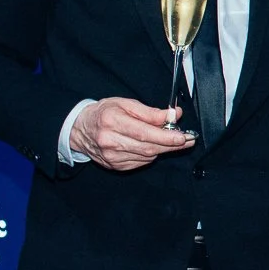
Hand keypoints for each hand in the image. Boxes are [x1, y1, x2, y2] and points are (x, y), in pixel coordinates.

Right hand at [70, 97, 193, 170]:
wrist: (80, 129)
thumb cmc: (104, 113)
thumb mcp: (125, 104)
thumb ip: (150, 112)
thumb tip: (173, 115)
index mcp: (112, 122)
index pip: (144, 133)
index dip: (166, 137)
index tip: (183, 137)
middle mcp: (110, 141)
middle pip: (148, 147)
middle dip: (171, 145)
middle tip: (188, 140)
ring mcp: (111, 156)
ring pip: (147, 156)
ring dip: (162, 149)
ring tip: (169, 140)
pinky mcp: (115, 165)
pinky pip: (141, 162)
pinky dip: (150, 154)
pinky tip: (150, 146)